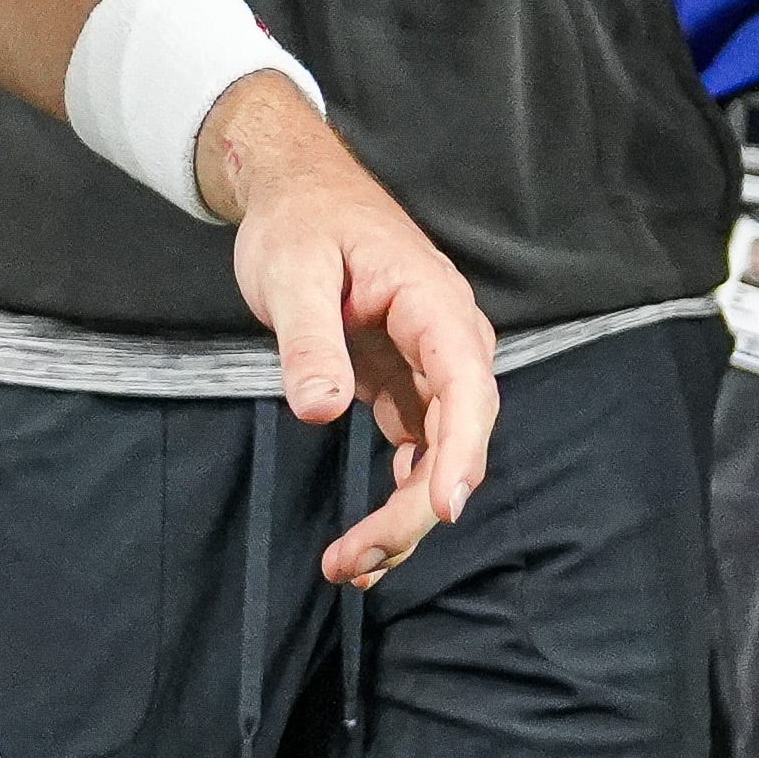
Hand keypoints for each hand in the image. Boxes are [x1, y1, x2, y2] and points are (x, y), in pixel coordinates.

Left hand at [198, 77, 499, 587]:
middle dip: (417, 506)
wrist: (295, 192)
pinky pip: (416, 449)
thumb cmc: (298, 221)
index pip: (467, 385)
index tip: (443, 507)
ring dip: (405, 513)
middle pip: (457, 435)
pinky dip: (397, 495)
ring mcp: (430, 365)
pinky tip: (367, 543)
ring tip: (351, 565)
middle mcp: (447, 339)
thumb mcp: (291, 271)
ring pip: (439, 454)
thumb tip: (322, 412)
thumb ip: (309, 340)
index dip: (461, 451)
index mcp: (433, 302)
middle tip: (357, 559)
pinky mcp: (406, 383)